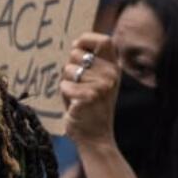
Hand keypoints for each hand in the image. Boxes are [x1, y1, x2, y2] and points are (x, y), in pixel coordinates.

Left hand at [60, 33, 118, 150]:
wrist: (95, 137)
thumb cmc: (90, 106)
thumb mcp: (96, 81)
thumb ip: (89, 62)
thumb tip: (75, 44)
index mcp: (114, 68)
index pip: (104, 40)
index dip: (86, 40)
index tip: (77, 48)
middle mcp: (111, 74)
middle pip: (76, 54)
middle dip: (70, 67)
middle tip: (78, 85)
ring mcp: (102, 85)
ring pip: (68, 70)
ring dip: (67, 82)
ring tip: (77, 96)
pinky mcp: (89, 96)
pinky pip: (64, 85)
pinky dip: (65, 95)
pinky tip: (75, 104)